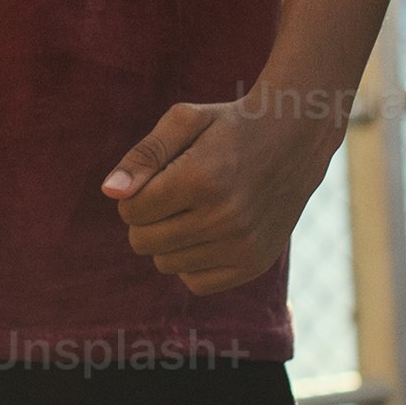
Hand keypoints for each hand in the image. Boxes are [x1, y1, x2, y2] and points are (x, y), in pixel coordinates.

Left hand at [101, 83, 346, 293]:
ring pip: (166, 264)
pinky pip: (196, 283)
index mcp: (200, 179)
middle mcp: (224, 218)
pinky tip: (207, 234)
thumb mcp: (184, 121)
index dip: (134, 194)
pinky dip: (191, 263)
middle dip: (146, 218)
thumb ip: (143, 156)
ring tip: (193, 210)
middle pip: (144, 242)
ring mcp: (243, 245)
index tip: (156, 178)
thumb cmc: (229, 127)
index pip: (131, 211)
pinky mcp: (255, 264)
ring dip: (168, 240)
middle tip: (172, 194)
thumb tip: (110, 192)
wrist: (295, 140)